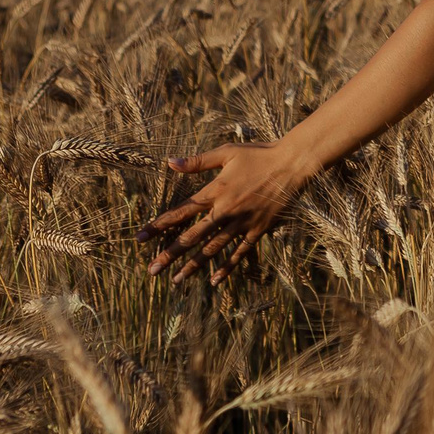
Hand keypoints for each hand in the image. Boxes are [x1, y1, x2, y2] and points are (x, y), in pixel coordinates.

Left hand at [142, 142, 312, 283]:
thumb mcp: (227, 153)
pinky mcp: (258, 230)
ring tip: (176, 280)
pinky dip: (227, 267)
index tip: (139, 239)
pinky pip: (240, 252)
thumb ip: (198, 161)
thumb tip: (169, 162)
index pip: (181, 212)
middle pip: (192, 237)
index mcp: (216, 191)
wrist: (293, 164)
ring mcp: (242, 223)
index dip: (159, 226)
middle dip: (170, 254)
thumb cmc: (260, 154)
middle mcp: (225, 211)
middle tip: (152, 271)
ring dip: (193, 265)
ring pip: (213, 249)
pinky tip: (214, 281)